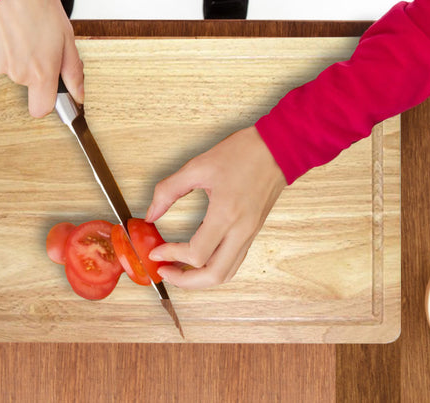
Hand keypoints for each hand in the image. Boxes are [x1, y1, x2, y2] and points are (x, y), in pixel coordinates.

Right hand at [0, 0, 83, 116]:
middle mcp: (16, 73)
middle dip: (34, 64)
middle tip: (38, 37)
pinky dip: (0, 44)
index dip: (48, 98)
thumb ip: (72, 69)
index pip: (41, 109)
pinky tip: (5, 25)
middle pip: (27, 82)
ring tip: (21, 26)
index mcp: (41, 72)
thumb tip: (79, 93)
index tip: (51, 87)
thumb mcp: (66, 33)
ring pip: (10, 67)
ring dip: (16, 52)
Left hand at [144, 126, 285, 288]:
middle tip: (165, 271)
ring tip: (180, 269)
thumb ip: (169, 190)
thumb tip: (151, 213)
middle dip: (185, 280)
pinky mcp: (253, 231)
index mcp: (226, 214)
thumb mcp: (198, 166)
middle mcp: (241, 230)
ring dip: (201, 278)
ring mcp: (250, 233)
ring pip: (227, 273)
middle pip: (214, 275)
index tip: (156, 251)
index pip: (196, 253)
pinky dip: (214, 267)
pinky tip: (199, 256)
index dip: (171, 255)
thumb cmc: (243, 153)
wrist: (279, 149)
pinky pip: (234, 260)